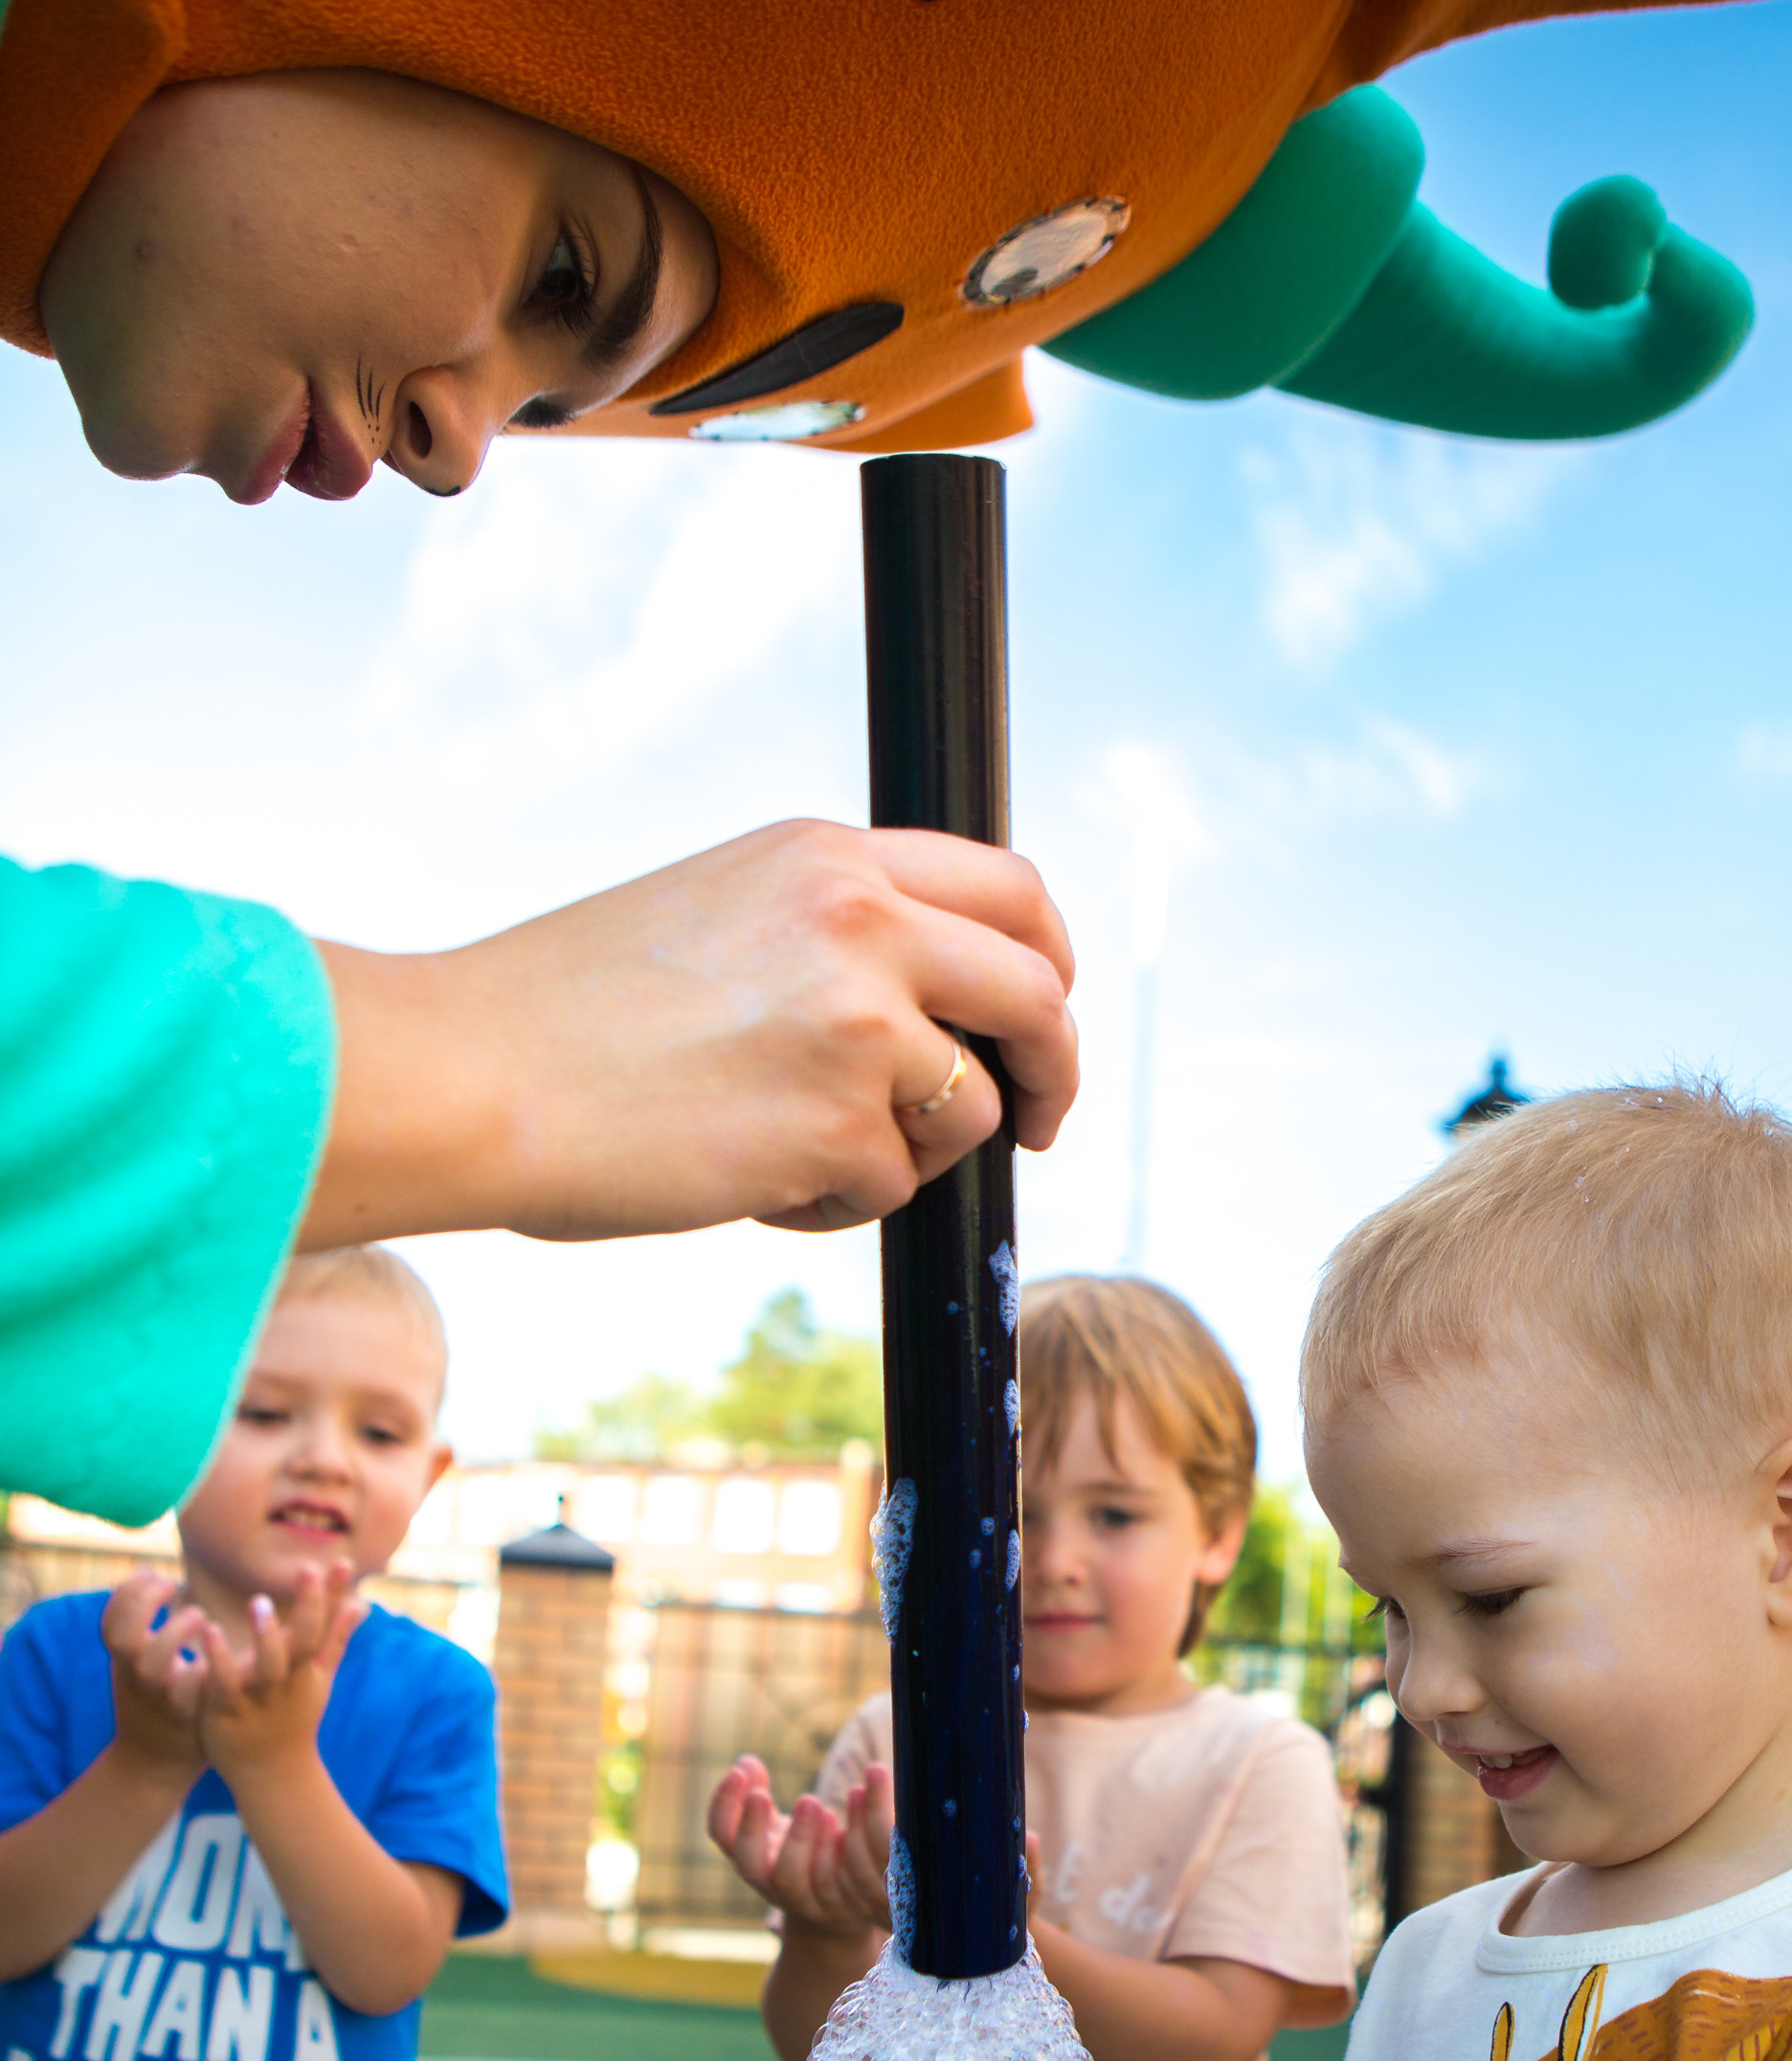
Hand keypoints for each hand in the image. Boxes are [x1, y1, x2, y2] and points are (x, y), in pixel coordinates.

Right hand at [101, 1570, 211, 1772]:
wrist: (153, 1764)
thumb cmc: (154, 1699)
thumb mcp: (136, 1661)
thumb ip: (140, 1623)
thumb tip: (145, 1573)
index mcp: (124, 1661)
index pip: (111, 1619)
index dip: (127, 1593)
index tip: (153, 1574)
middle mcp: (136, 1677)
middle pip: (125, 1637)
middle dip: (145, 1605)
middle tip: (174, 1587)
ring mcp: (159, 1699)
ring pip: (153, 1664)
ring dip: (175, 1634)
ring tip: (201, 1616)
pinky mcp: (185, 1718)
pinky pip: (188, 1694)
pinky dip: (198, 1673)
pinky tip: (215, 1656)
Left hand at [192, 1563, 365, 1786]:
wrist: (272, 1775)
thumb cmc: (293, 1719)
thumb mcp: (318, 1678)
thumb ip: (336, 1639)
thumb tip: (360, 1604)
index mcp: (309, 1668)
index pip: (325, 1625)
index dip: (332, 1595)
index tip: (341, 1561)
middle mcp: (289, 1679)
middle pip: (304, 1641)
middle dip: (309, 1606)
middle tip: (307, 1569)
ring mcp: (261, 1696)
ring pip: (269, 1664)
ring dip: (266, 1634)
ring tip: (260, 1602)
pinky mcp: (228, 1710)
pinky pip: (225, 1682)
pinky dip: (219, 1658)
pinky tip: (209, 1631)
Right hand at [304, 822, 1077, 1246]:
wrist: (469, 1074)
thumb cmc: (562, 1015)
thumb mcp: (716, 914)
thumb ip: (829, 934)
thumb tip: (931, 1012)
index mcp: (828, 856)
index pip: (1010, 889)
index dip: (1049, 963)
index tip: (1040, 1016)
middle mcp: (861, 917)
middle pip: (1037, 994)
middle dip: (1054, 1070)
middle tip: (1037, 1127)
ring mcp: (860, 1019)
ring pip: (970, 1108)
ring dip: (906, 1153)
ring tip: (789, 1154)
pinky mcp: (841, 1120)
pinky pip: (890, 1187)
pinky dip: (830, 1204)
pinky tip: (742, 1181)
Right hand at [708, 1754, 892, 1934]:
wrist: (834, 1909)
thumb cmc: (799, 1853)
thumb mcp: (776, 1824)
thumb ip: (758, 1793)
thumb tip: (745, 1761)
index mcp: (747, 1854)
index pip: (721, 1832)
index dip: (724, 1804)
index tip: (738, 1771)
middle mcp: (765, 1880)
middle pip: (747, 1862)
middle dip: (752, 1826)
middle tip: (761, 1794)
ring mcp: (795, 1898)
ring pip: (789, 1878)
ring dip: (798, 1838)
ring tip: (813, 1801)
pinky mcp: (830, 1906)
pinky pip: (829, 1883)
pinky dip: (833, 1852)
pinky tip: (841, 1822)